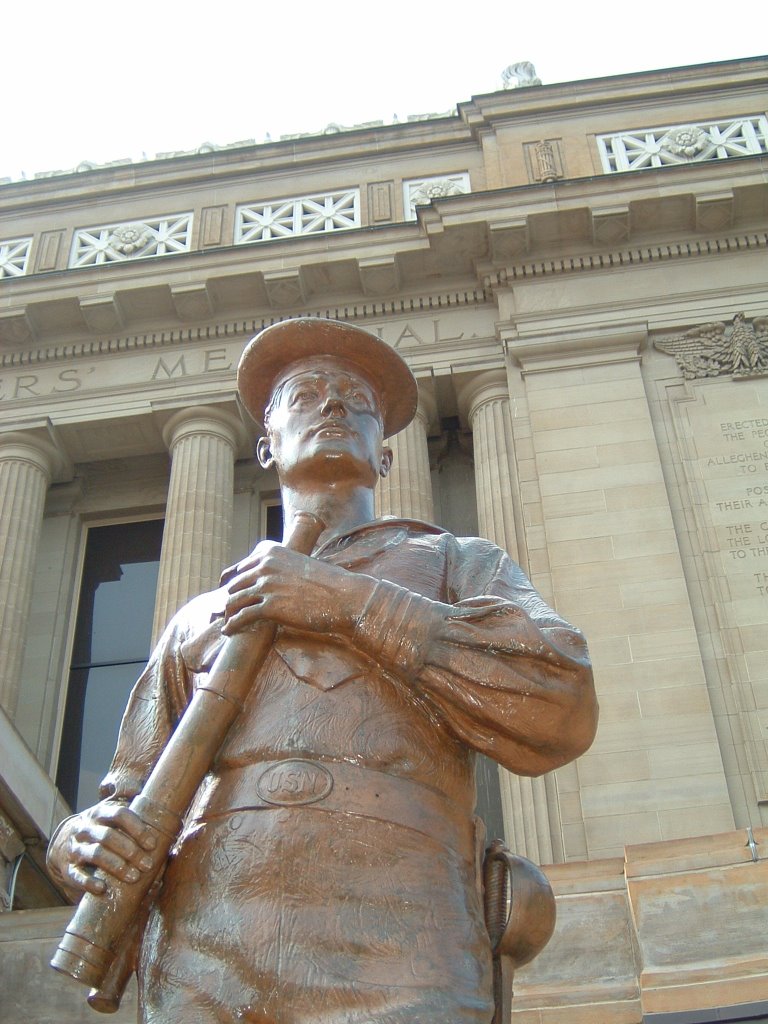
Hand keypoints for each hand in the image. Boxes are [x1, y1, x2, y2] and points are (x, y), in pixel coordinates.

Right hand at [53, 801, 157, 895]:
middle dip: (131, 851)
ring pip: (96, 854)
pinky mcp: (69, 868)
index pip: (119, 814)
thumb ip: (129, 807)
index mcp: (99, 813)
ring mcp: (75, 848)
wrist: (64, 846)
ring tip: (134, 877)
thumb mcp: (111, 815)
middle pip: (108, 836)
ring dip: (117, 866)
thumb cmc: (100, 830)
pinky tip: (103, 888)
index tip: (152, 844)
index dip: (137, 828)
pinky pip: (78, 875)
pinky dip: (89, 882)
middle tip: (148, 865)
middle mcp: (85, 828)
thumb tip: (149, 799)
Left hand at [222, 541, 375, 636]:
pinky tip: (228, 631)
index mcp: (271, 552)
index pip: (240, 568)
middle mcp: (265, 566)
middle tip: (224, 612)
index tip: (226, 593)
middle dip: (228, 599)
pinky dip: (232, 625)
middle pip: (235, 585)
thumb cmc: (326, 584)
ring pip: (235, 600)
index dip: (231, 583)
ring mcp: (266, 585)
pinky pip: (242, 616)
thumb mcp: (299, 566)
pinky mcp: (269, 607)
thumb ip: (280, 569)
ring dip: (227, 614)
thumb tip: (268, 583)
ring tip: (225, 623)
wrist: (343, 597)